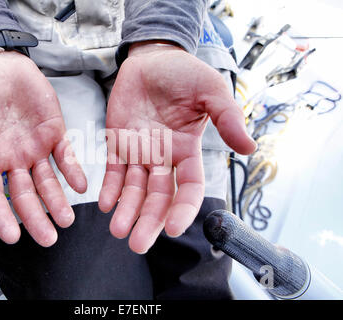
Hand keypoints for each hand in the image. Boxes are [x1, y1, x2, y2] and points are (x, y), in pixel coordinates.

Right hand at [0, 51, 86, 246]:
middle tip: (49, 238)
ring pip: (47, 181)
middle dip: (37, 218)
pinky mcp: (53, 132)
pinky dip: (73, 171)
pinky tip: (80, 186)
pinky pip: (66, 156)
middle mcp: (13, 158)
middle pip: (25, 195)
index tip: (12, 236)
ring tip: (67, 220)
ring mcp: (35, 147)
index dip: (1, 217)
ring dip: (58, 201)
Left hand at [99, 42, 255, 253]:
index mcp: (187, 150)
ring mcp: (140, 153)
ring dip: (126, 211)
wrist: (152, 59)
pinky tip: (105, 205)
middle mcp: (164, 158)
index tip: (174, 228)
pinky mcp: (118, 144)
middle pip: (158, 197)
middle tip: (138, 245)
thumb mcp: (211, 90)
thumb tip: (249, 148)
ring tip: (118, 231)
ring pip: (133, 189)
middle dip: (149, 221)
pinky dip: (110, 188)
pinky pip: (113, 171)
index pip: (188, 187)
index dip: (183, 208)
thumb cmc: (184, 73)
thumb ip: (227, 117)